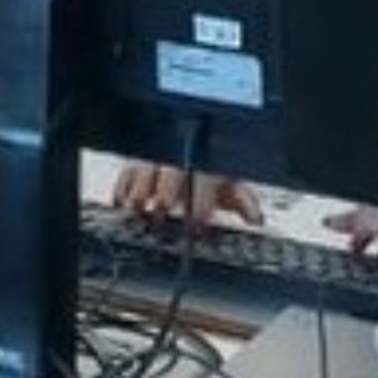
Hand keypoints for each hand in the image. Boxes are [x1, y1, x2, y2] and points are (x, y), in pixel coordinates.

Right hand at [110, 163, 262, 226]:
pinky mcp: (135, 164)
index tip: (197, 223)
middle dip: (166, 190)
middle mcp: (179, 159)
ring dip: (139, 189)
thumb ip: (243, 202)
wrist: (190, 155)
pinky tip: (120, 204)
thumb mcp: (229, 187)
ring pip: (144, 168)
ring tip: (137, 208)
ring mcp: (155, 160)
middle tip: (163, 210)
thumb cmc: (209, 176)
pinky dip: (121, 189)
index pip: (203, 180)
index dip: (200, 202)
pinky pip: (125, 173)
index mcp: (206, 164)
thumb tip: (256, 218)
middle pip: (170, 170)